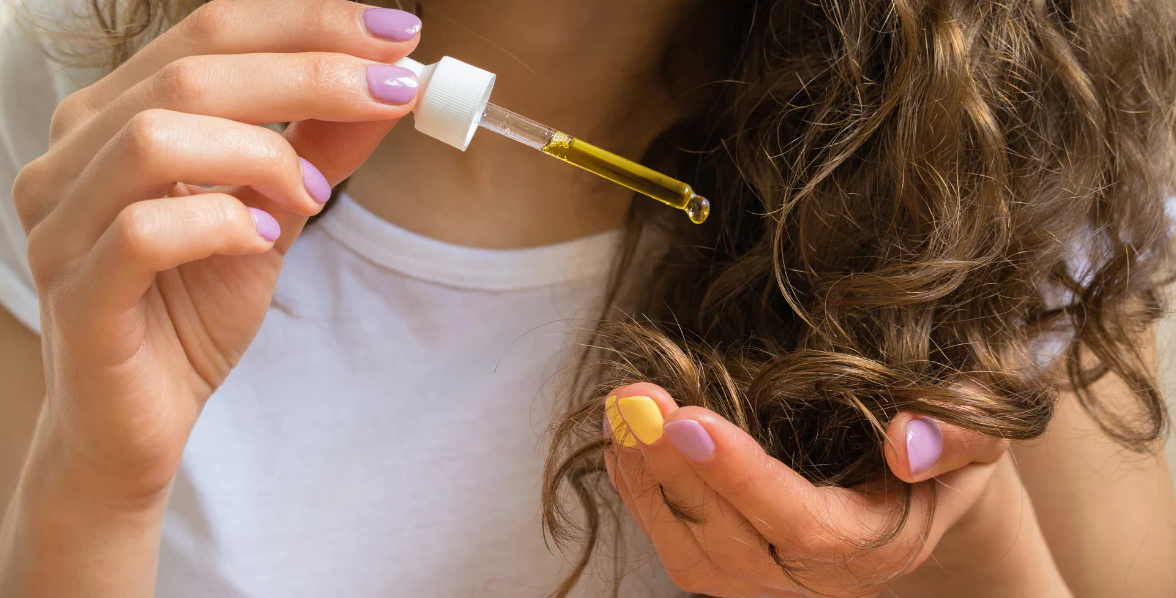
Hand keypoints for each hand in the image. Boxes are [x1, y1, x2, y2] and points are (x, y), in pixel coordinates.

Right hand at [10, 0, 421, 505]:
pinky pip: (144, 232)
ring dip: (260, 153)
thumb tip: (388, 87)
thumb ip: (318, 149)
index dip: (308, 24)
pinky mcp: (75, 292)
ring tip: (311, 196)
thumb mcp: (271, 212)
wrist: (140, 419)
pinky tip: (259, 240)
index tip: (398, 34)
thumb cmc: (193, 309)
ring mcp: (61, 222)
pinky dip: (219, 225)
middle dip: (310, 71)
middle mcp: (73, 154)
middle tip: (393, 91)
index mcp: (115, 116)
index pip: (210, 33)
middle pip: (190, 71)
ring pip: (156, 137)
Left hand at [602, 382, 1012, 596]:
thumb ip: (960, 435)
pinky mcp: (736, 565)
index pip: (801, 526)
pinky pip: (678, 545)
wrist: (925, 483)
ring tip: (621, 411)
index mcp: (878, 544)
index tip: (688, 420)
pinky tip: (623, 444)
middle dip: (673, 470)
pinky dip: (641, 496)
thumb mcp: (983, 429)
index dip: (740, 477)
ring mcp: (771, 579)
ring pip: (692, 554)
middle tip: (634, 398)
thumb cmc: (950, 446)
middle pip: (730, 543)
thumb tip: (904, 441)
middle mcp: (819, 578)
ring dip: (646, 483)